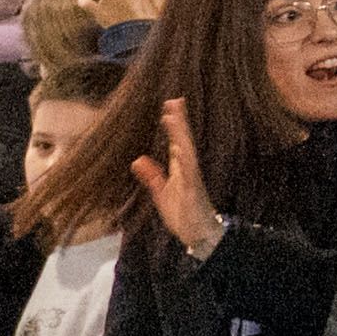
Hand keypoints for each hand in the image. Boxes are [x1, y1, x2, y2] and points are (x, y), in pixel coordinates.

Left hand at [130, 96, 224, 258]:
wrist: (199, 235)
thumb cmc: (184, 214)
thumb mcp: (161, 193)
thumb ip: (151, 176)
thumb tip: (137, 160)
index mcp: (180, 169)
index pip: (176, 142)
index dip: (173, 125)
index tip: (169, 106)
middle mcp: (188, 170)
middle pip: (183, 141)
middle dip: (180, 121)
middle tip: (175, 100)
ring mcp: (192, 179)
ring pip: (187, 152)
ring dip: (181, 135)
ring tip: (174, 116)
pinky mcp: (193, 191)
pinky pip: (190, 173)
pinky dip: (185, 160)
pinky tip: (180, 148)